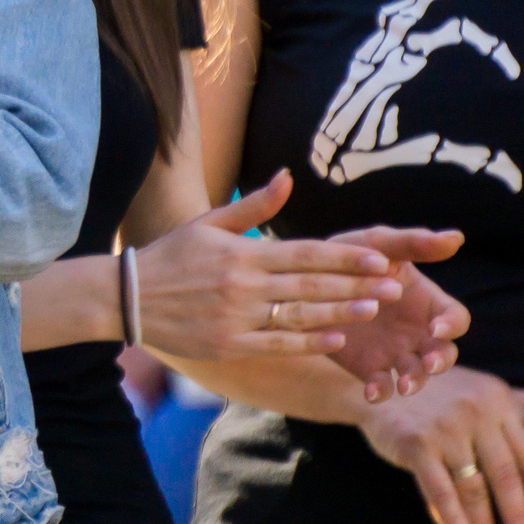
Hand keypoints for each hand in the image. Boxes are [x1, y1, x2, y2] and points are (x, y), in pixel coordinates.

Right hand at [135, 171, 403, 365]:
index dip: (345, 257)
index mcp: (242, 253)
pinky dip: (309, 343)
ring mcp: (237, 317)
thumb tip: (287, 178)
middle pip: (311, 284)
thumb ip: (253, 206)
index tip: (380, 259)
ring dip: (340, 313)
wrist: (128, 296)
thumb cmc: (171, 257)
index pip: (305, 253)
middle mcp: (244, 285)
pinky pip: (278, 345)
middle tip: (396, 287)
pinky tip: (337, 340)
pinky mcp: (230, 344)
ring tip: (374, 310)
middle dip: (357, 285)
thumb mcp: (208, 224)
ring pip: (300, 316)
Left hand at [324, 224, 468, 400]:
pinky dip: (381, 391)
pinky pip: (382, 386)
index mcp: (427, 302)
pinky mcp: (370, 369)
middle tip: (430, 363)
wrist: (307, 279)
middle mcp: (417, 332)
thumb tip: (457, 237)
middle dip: (441, 360)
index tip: (436, 326)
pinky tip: (372, 392)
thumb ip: (413, 242)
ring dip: (416, 381)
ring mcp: (396, 353)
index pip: (455, 318)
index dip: (451, 324)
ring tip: (405, 384)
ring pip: (417, 374)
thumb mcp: (378, 244)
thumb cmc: (351, 257)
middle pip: (444, 353)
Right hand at [360, 364, 523, 523]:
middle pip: (506, 475)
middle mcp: (476, 412)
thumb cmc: (440, 392)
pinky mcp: (416, 443)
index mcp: (500, 401)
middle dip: (518, 517)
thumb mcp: (486, 390)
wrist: (377, 382)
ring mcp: (445, 428)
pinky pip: (440, 491)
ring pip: (473, 489)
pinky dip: (454, 522)